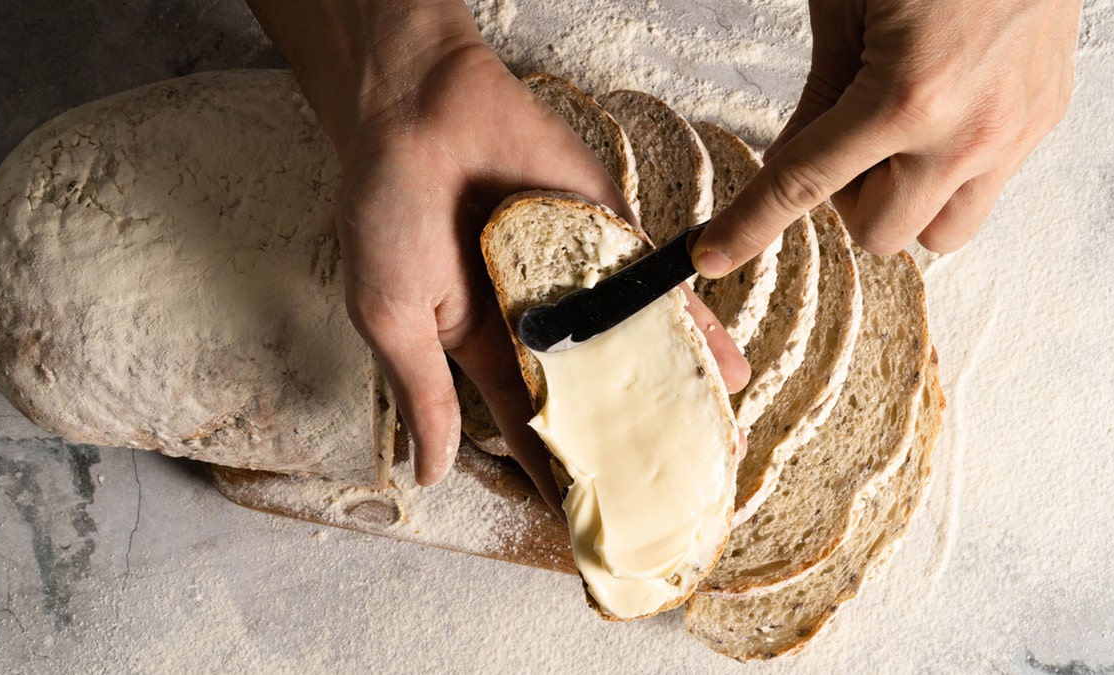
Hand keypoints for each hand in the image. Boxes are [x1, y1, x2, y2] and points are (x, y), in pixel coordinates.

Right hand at [248, 0, 747, 505]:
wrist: (423, 110)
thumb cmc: (388, 209)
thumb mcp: (391, 316)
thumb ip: (420, 394)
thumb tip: (430, 472)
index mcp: (486, 350)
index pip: (529, 429)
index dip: (557, 476)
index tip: (590, 524)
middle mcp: (541, 324)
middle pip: (596, 399)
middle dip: (630, 445)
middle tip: (669, 496)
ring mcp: (580, 282)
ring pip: (637, 351)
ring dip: (674, 397)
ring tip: (714, 449)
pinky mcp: (611, 240)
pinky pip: (656, 290)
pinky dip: (692, 328)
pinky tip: (725, 368)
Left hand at [693, 0, 1080, 274]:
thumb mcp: (846, 11)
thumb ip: (819, 98)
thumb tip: (791, 161)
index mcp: (906, 98)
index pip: (805, 185)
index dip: (750, 225)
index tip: (715, 255)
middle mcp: (967, 131)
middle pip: (881, 235)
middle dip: (846, 201)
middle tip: (844, 144)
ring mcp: (1015, 131)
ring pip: (943, 233)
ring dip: (906, 204)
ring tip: (897, 140)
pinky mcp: (1045, 119)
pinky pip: (987, 187)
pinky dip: (949, 170)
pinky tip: (941, 114)